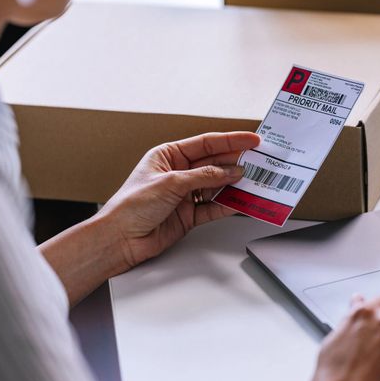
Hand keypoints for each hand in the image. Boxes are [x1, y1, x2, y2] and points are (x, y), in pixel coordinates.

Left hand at [41, 131, 259, 305]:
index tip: (252, 140)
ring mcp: (185, 195)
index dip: (231, 141)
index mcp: (168, 156)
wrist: (119, 239)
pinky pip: (215, 207)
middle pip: (215, 164)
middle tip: (259, 162)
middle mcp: (178, 173)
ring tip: (256, 182)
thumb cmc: (131, 206)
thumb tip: (229, 171)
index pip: (205, 144)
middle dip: (236, 162)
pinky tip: (242, 202)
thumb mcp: (170, 183)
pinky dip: (229, 205)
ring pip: (218, 186)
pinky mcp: (189, 215)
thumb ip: (204, 176)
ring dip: (236, 185)